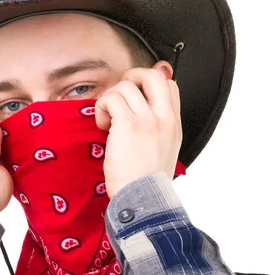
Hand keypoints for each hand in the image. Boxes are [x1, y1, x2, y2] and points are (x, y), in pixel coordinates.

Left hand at [95, 66, 182, 197]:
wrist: (143, 200)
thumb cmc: (147, 181)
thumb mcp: (163, 150)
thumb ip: (158, 127)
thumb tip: (144, 110)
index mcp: (173, 125)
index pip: (169, 85)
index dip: (150, 82)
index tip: (135, 93)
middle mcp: (164, 119)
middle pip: (153, 75)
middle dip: (132, 76)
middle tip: (120, 93)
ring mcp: (148, 120)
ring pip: (126, 86)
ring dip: (110, 99)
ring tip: (108, 120)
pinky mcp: (128, 125)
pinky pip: (111, 99)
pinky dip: (102, 108)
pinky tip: (103, 125)